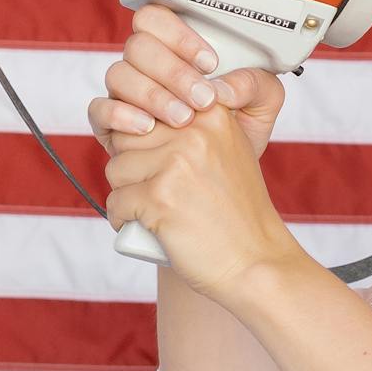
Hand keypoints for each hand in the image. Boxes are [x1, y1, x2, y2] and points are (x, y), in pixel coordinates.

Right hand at [86, 3, 286, 160]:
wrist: (223, 178)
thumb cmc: (237, 132)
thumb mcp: (261, 105)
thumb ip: (255, 84)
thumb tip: (224, 86)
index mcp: (176, 51)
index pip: (158, 20)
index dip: (179, 35)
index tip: (210, 63)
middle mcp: (145, 68)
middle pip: (138, 46)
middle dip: (173, 71)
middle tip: (202, 100)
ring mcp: (126, 94)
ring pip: (119, 74)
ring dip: (152, 94)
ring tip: (182, 119)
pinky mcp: (111, 125)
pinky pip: (99, 109)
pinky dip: (120, 115)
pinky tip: (146, 128)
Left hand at [103, 98, 305, 303]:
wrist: (255, 261)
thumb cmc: (236, 213)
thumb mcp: (227, 151)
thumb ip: (191, 128)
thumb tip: (134, 117)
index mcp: (212, 114)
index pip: (150, 109)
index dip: (148, 142)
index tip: (167, 166)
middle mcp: (195, 131)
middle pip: (128, 137)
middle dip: (133, 167)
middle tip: (158, 192)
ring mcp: (176, 163)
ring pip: (116, 169)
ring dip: (127, 194)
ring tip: (155, 211)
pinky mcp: (159, 197)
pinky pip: (116, 202)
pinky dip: (124, 220)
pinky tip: (149, 228)